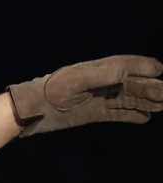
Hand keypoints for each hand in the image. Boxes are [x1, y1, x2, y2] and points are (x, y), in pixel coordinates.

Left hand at [8, 55, 162, 135]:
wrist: (32, 111)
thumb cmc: (51, 92)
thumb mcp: (77, 81)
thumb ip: (103, 74)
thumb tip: (128, 70)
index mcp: (97, 70)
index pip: (127, 65)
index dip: (145, 67)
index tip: (161, 70)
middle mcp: (101, 82)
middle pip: (132, 83)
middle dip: (152, 87)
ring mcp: (98, 98)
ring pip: (128, 98)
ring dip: (147, 101)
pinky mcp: (94, 113)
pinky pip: (118, 113)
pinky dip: (132, 115)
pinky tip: (146, 117)